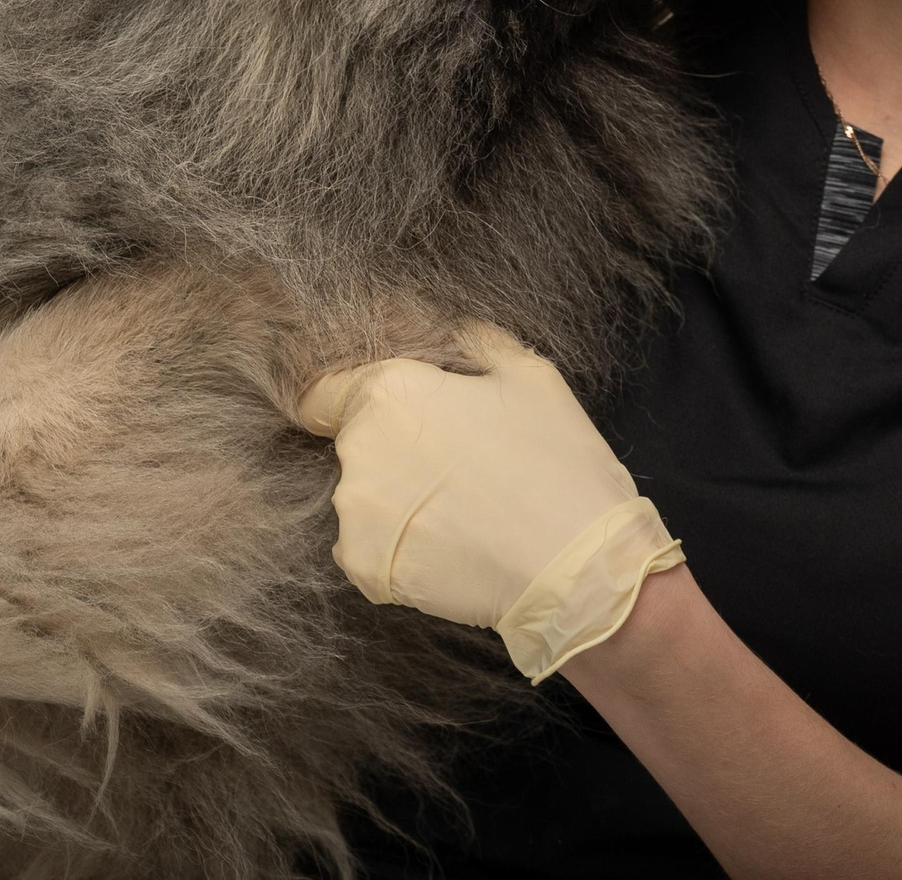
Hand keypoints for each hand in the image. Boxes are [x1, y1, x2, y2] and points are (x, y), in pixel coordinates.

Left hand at [296, 324, 683, 682]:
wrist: (577, 566)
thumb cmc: (557, 462)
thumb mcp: (528, 374)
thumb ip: (471, 342)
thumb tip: (445, 331)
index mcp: (389, 391)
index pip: (324, 392)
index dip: (351, 401)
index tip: (394, 422)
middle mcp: (358, 448)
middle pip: (354, 445)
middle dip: (393, 452)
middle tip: (454, 469)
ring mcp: (356, 514)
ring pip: (363, 499)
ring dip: (396, 503)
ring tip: (459, 514)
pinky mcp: (364, 569)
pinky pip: (369, 550)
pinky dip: (399, 551)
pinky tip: (450, 550)